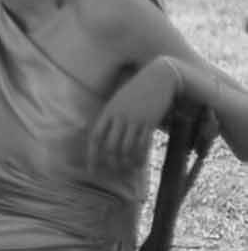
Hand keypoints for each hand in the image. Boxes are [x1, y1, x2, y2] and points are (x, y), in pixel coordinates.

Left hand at [89, 57, 178, 173]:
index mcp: (108, 110)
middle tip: (114, 173)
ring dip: (126, 163)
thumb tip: (106, 137)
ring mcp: (135, 119)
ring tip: (127, 170)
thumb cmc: (137, 89)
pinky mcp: (150, 121)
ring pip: (126, 148)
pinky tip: (140, 165)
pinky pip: (143, 144)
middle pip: (110, 146)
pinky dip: (140, 157)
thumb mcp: (119, 100)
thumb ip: (111, 116)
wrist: (158, 77)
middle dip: (111, 163)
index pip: (95, 136)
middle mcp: (119, 116)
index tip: (92, 170)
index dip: (92, 155)